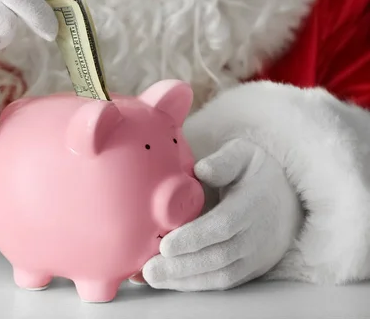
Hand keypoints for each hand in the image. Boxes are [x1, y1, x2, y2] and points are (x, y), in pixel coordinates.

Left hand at [142, 139, 302, 290]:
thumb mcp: (244, 155)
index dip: (195, 238)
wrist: (290, 201)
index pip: (224, 226)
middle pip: (219, 257)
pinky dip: (195, 284)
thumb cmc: (256, 174)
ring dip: (185, 280)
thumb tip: (202, 169)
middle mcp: (257, 235)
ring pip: (220, 275)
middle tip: (149, 270)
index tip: (165, 246)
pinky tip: (170, 281)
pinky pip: (223, 282)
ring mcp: (256, 256)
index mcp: (252, 204)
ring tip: (153, 278)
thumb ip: (223, 161)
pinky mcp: (251, 270)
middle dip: (181, 267)